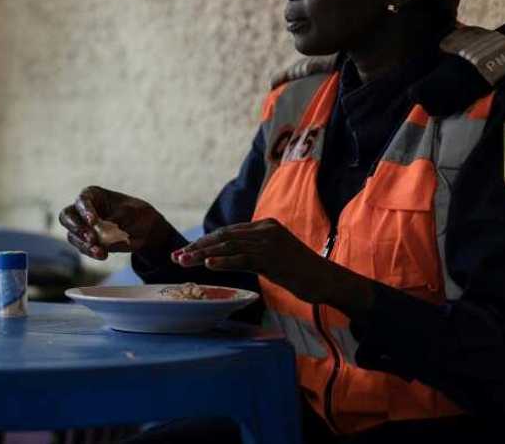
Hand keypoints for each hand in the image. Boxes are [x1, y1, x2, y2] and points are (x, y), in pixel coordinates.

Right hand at [58, 185, 170, 259]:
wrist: (144, 231)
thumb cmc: (136, 214)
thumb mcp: (132, 212)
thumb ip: (117, 218)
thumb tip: (103, 230)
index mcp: (92, 195)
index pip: (82, 201)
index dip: (85, 211)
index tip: (93, 221)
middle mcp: (83, 210)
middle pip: (67, 216)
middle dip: (76, 228)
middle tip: (91, 238)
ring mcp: (83, 227)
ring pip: (72, 235)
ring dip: (84, 244)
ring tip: (100, 251)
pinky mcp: (86, 242)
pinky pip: (82, 248)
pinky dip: (91, 252)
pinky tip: (103, 255)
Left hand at [174, 218, 374, 315]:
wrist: (327, 279)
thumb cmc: (301, 272)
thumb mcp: (274, 256)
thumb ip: (253, 251)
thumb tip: (228, 255)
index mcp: (265, 226)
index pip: (228, 232)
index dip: (205, 241)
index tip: (186, 251)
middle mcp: (265, 230)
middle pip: (224, 237)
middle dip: (198, 246)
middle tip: (176, 257)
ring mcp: (269, 243)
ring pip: (229, 246)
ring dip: (203, 254)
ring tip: (183, 261)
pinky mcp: (273, 259)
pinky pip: (243, 259)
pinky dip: (223, 261)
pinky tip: (207, 264)